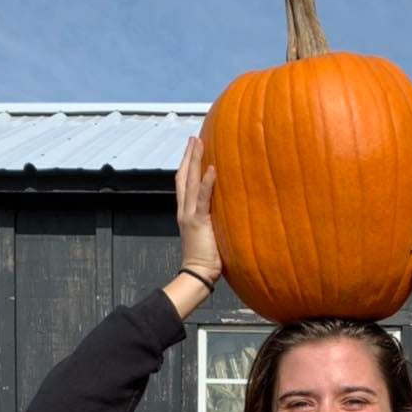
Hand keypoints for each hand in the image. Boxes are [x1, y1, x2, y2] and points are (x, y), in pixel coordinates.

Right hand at [175, 137, 222, 284]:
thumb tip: (228, 210)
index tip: (193, 149)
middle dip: (188, 156)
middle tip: (194, 138)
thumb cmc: (206, 259)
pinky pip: (202, 199)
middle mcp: (185, 210)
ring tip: (199, 143)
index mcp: (186, 213)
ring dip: (194, 161)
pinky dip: (207, 183)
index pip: (184, 184)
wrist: (198, 273)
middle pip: (183, 177)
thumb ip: (214, 220)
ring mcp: (190, 215)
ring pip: (189, 182)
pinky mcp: (199, 222)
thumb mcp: (210, 234)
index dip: (187, 166)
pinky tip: (212, 168)